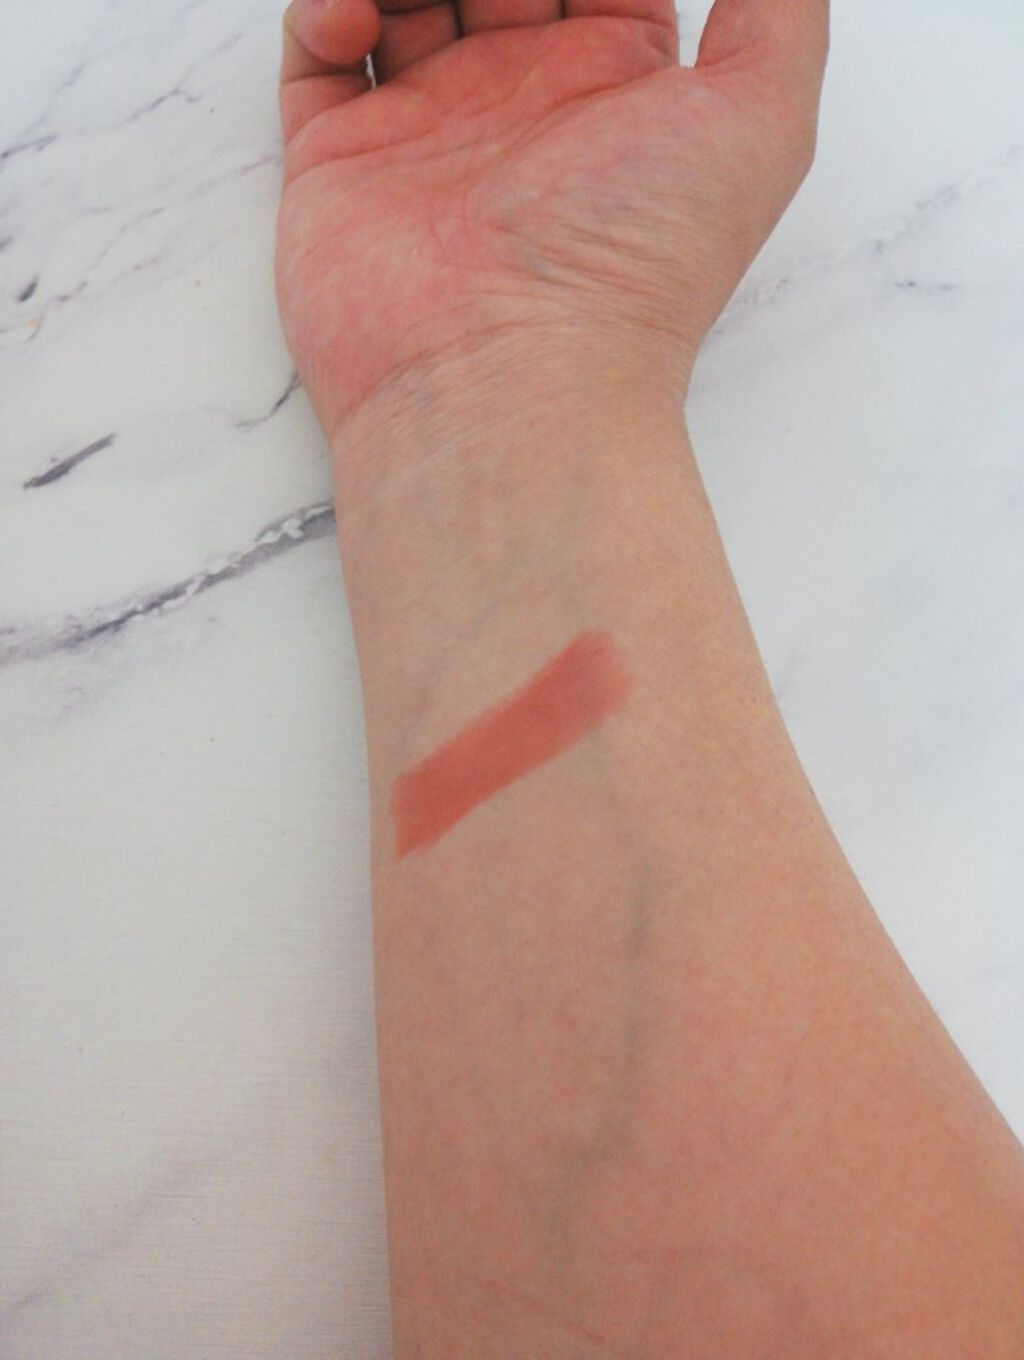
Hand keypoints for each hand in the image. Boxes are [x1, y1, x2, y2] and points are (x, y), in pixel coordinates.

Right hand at [275, 0, 828, 443]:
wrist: (508, 380)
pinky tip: (356, 15)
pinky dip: (324, 9)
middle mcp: (520, 101)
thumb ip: (780, 15)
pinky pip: (317, 54)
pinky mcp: (342, 163)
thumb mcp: (762, 120)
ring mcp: (427, 129)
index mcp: (613, 81)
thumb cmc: (634, 267)